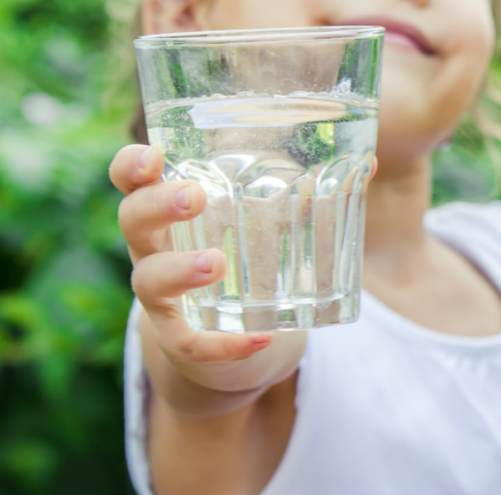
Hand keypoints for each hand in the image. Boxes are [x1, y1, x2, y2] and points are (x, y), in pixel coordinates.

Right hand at [110, 144, 277, 363]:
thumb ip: (299, 190)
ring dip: (179, 270)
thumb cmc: (238, 253)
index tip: (154, 157)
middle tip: (195, 197)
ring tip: (216, 263)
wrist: (219, 331)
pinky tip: (260, 338)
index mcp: (166, 208)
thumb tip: (370, 164)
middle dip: (157, 204)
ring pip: (149, 280)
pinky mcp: (176, 337)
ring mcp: (158, 295)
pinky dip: (221, 344)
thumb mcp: (254, 219)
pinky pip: (187, 344)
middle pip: (131, 218)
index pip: (131, 177)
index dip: (132, 164)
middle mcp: (152, 247)